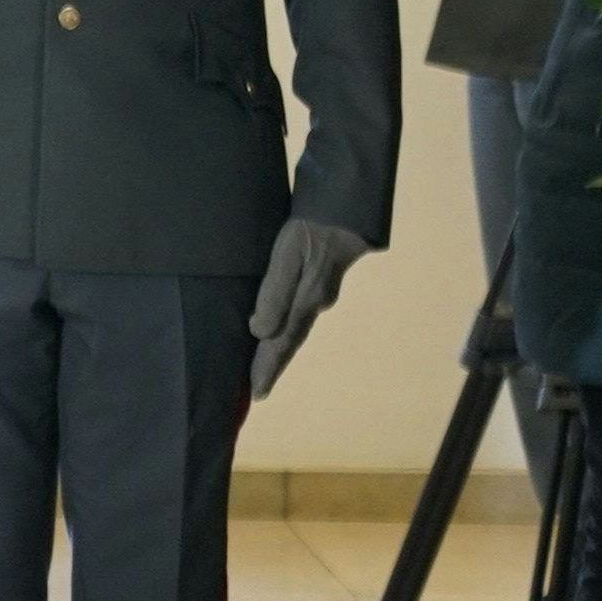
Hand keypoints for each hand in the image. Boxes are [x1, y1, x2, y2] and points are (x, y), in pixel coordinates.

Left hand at [247, 220, 374, 398]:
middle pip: (288, 341)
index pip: (280, 343)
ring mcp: (320, 293)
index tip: (255, 394)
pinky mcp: (321, 280)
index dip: (266, 368)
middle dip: (272, 365)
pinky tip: (279, 329)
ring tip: (263, 366)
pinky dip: (286, 328)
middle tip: (257, 390)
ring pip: (294, 328)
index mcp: (305, 302)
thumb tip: (260, 331)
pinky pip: (299, 313)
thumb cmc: (312, 228)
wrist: (345, 207)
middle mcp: (314, 303)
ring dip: (278, 349)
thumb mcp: (288, 256)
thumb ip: (275, 292)